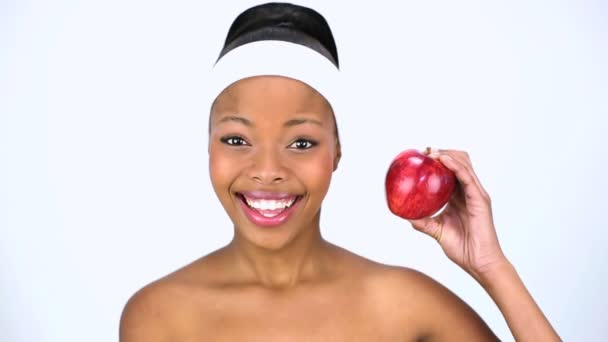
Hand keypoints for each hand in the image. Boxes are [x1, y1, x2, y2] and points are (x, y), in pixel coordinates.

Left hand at [407, 148, 506, 281]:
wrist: (479, 262)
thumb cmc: (462, 248)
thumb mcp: (437, 230)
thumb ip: (423, 221)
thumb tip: (403, 214)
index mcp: (460, 196)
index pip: (451, 170)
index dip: (438, 159)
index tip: (421, 155)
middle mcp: (469, 191)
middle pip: (459, 161)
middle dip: (442, 152)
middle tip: (424, 151)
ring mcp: (476, 193)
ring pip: (464, 164)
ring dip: (447, 154)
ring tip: (431, 152)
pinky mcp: (480, 199)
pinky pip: (467, 176)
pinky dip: (455, 165)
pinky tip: (443, 160)